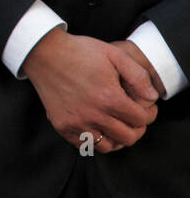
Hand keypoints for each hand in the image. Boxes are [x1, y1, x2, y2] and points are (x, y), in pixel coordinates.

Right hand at [21, 27, 158, 151]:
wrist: (44, 53)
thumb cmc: (79, 52)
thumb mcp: (114, 54)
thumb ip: (138, 76)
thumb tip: (152, 96)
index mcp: (109, 97)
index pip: (141, 119)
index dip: (149, 114)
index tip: (146, 108)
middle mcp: (93, 114)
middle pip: (128, 137)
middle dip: (137, 128)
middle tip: (134, 118)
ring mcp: (76, 122)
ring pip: (108, 146)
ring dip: (117, 138)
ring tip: (117, 126)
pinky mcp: (62, 125)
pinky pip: (85, 145)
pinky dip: (96, 140)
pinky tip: (98, 128)